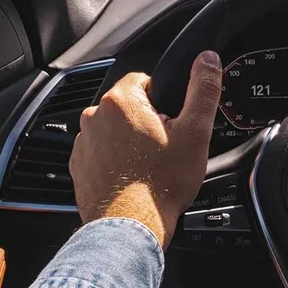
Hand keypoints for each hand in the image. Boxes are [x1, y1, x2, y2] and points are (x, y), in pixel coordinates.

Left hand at [69, 52, 222, 245]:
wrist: (130, 227)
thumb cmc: (162, 183)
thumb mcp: (194, 132)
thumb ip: (202, 90)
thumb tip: (208, 60)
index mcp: (121, 101)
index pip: (144, 81)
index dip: (163, 101)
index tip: (172, 124)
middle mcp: (94, 117)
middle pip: (128, 107)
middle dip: (146, 122)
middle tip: (164, 149)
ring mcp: (83, 143)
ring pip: (113, 131)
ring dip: (129, 142)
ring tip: (148, 167)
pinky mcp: (78, 166)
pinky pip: (100, 154)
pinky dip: (115, 162)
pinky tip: (131, 179)